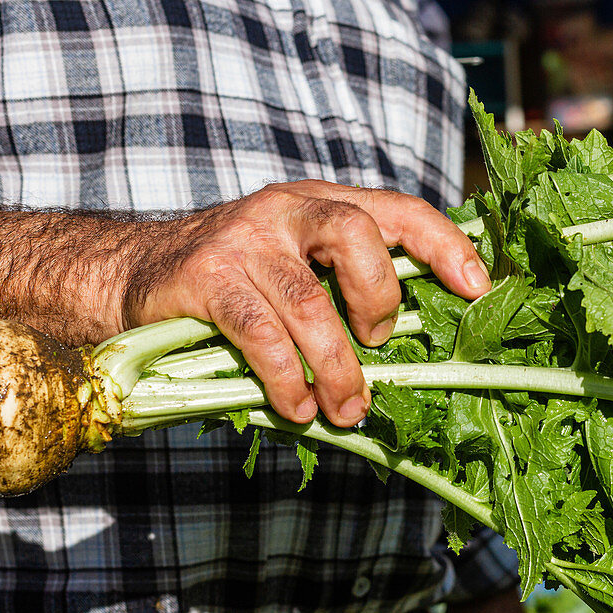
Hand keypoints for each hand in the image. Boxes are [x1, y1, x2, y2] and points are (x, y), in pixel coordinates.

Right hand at [121, 181, 490, 426]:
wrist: (134, 272)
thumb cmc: (239, 280)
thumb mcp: (299, 264)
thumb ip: (345, 285)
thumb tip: (418, 347)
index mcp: (323, 203)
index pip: (398, 209)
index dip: (445, 244)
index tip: (478, 288)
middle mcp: (287, 210)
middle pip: (357, 234)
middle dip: (380, 299)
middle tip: (380, 343)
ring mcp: (244, 240)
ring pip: (309, 301)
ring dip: (336, 366)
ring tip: (347, 409)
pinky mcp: (206, 278)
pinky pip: (259, 332)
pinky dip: (285, 377)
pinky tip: (296, 408)